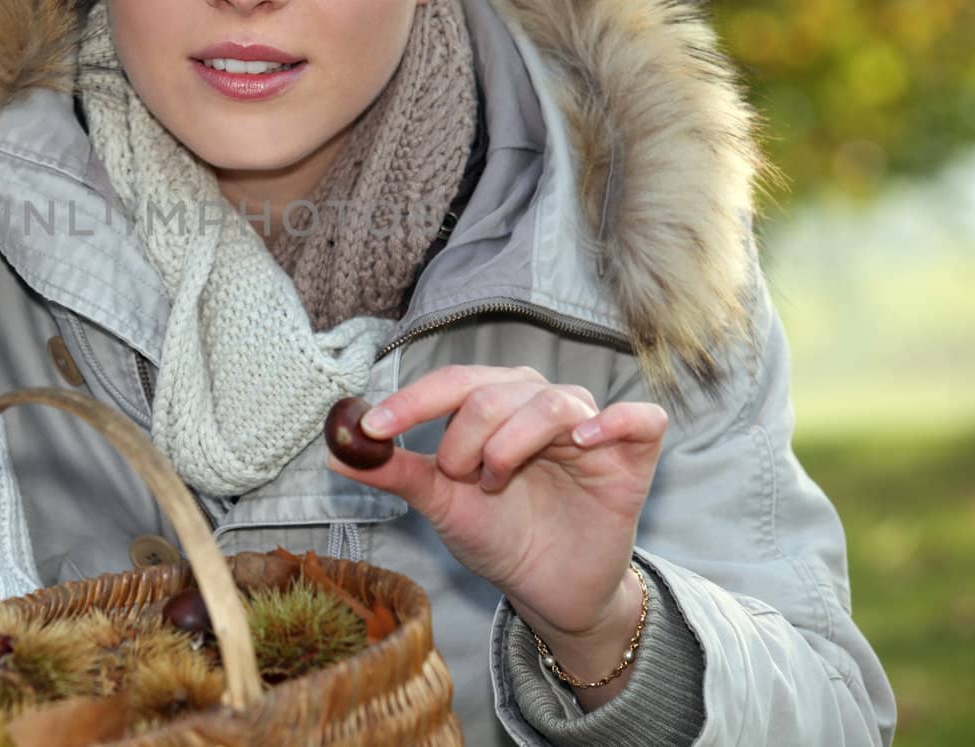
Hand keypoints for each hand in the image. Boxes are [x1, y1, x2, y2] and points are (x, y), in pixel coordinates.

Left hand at [329, 366, 665, 702]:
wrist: (551, 590)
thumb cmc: (501, 536)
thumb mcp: (442, 505)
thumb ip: (396, 474)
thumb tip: (335, 451)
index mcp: (496, 403)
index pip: (452, 384)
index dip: (411, 402)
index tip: (372, 428)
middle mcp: (541, 402)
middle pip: (496, 390)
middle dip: (464, 435)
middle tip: (459, 476)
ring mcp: (590, 426)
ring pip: (551, 402)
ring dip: (513, 442)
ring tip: (498, 482)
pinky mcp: (633, 455)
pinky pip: (639, 419)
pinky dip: (612, 422)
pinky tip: (583, 441)